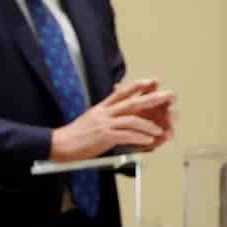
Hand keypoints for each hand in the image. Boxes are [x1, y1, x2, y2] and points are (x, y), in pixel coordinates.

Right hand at [49, 78, 176, 161]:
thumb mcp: (90, 119)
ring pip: (132, 120)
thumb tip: (117, 117)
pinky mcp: (103, 136)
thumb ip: (104, 115)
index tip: (151, 82)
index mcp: (101, 108)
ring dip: (149, 126)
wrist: (58, 144)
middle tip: (168, 96)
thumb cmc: (74, 136)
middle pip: (132, 103)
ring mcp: (104, 124)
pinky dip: (139, 138)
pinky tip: (148, 141)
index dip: (137, 86)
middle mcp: (104, 113)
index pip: (121, 93)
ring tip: (159, 130)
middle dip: (152, 99)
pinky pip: (126, 135)